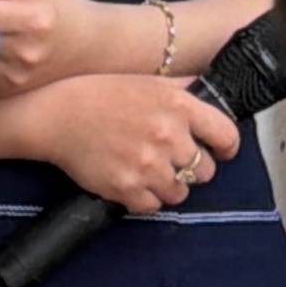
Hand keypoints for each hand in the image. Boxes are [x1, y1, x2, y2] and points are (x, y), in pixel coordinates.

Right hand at [17, 73, 239, 214]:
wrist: (59, 113)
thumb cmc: (102, 92)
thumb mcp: (150, 80)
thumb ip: (183, 88)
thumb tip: (207, 89)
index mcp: (180, 106)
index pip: (226, 136)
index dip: (225, 148)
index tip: (219, 151)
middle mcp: (169, 137)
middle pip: (206, 171)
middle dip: (192, 168)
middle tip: (173, 161)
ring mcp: (148, 165)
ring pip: (180, 192)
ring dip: (170, 186)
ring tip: (151, 173)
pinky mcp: (127, 188)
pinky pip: (152, 206)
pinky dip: (146, 198)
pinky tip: (134, 183)